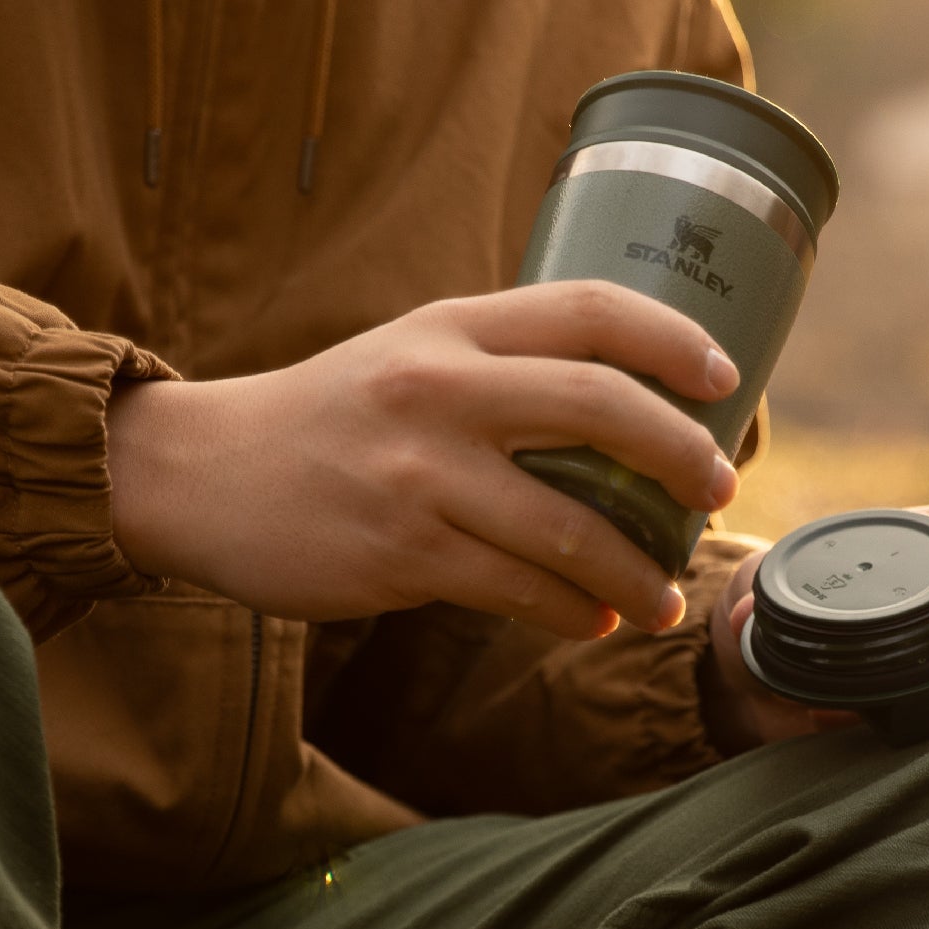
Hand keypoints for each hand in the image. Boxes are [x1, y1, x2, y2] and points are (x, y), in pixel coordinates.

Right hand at [107, 282, 742, 636]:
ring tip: (663, 598)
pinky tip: (589, 618)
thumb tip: (617, 407)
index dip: (673, 338)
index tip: (725, 378)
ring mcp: (420, 474)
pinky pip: (518, 590)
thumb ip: (497, 365)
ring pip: (570, 527)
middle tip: (718, 489)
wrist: (203, 473)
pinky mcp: (401, 553)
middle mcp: (440, 390)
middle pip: (601, 408)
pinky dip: (571, 610)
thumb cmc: (327, 415)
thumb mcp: (407, 356)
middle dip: (682, 455)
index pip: (588, 310)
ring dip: (638, 572)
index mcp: (451, 328)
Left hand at [701, 490, 928, 752]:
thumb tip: (744, 617)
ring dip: (925, 696)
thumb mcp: (754, 593)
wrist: (759, 690)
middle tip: (907, 662)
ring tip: (848, 705)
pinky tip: (846, 732)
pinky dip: (898, 736)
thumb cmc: (771, 612)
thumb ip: (751, 598)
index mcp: (921, 549)